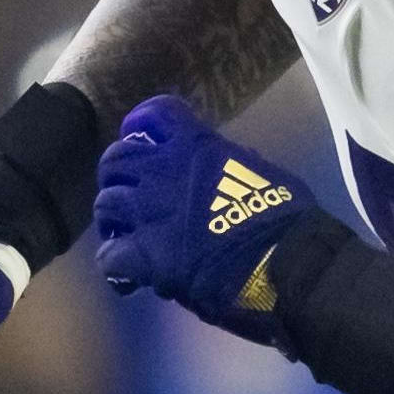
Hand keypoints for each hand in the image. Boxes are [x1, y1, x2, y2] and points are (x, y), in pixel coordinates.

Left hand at [89, 94, 329, 345]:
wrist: (286, 263)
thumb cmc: (287, 219)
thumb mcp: (261, 172)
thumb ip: (229, 164)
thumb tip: (222, 168)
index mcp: (196, 146)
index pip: (153, 116)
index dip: (142, 128)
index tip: (144, 143)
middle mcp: (164, 172)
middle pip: (118, 159)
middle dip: (119, 176)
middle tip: (130, 196)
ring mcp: (151, 213)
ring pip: (106, 203)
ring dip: (113, 219)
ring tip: (125, 235)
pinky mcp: (146, 255)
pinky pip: (110, 256)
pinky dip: (115, 266)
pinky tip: (129, 276)